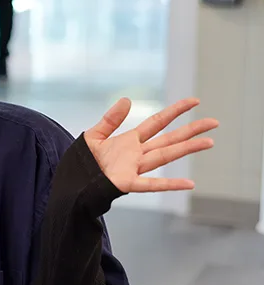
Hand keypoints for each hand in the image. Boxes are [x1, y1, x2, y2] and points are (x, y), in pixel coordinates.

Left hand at [85, 98, 218, 192]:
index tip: (194, 102)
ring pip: (165, 156)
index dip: (175, 111)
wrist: (70, 184)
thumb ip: (110, 119)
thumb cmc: (81, 163)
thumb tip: (127, 100)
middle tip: (214, 122)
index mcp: (129, 141)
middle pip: (169, 139)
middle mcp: (136, 154)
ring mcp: (134, 169)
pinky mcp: (126, 183)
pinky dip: (169, 184)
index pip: (157, 122)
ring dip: (186, 149)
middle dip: (191, 130)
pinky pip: (151, 184)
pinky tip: (189, 184)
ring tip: (208, 142)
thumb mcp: (93, 136)